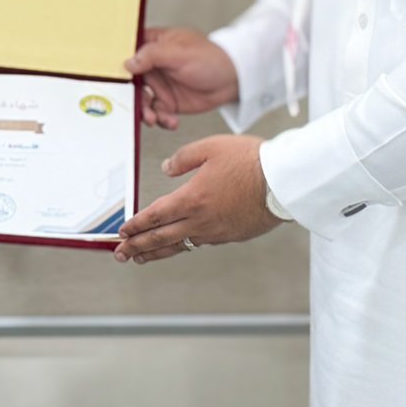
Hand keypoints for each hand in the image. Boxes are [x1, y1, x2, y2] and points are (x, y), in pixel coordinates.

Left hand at [113, 135, 284, 263]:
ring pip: (179, 246)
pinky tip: (179, 245)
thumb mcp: (211, 147)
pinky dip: (184, 246)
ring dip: (157, 253)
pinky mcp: (231, 236)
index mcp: (191, 198)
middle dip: (137, 247)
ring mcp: (216, 232)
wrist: (284, 182)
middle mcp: (200, 220)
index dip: (135, 225)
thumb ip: (184, 158)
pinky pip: (201, 243)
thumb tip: (166, 167)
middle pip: (160, 237)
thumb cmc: (251, 161)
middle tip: (120, 254)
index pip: (154, 216)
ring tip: (141, 259)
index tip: (122, 232)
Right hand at [124, 27, 238, 129]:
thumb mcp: (180, 53)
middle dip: (131, 96)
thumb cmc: (211, 58)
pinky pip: (156, 112)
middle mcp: (152, 65)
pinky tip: (170, 120)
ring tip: (155, 118)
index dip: (117, 64)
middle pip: (130, 80)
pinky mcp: (167, 101)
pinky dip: (161, 119)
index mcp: (153, 44)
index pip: (127, 51)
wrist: (233, 81)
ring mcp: (159, 84)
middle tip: (138, 106)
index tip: (112, 79)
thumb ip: (152, 56)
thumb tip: (128, 62)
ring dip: (146, 111)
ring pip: (141, 99)